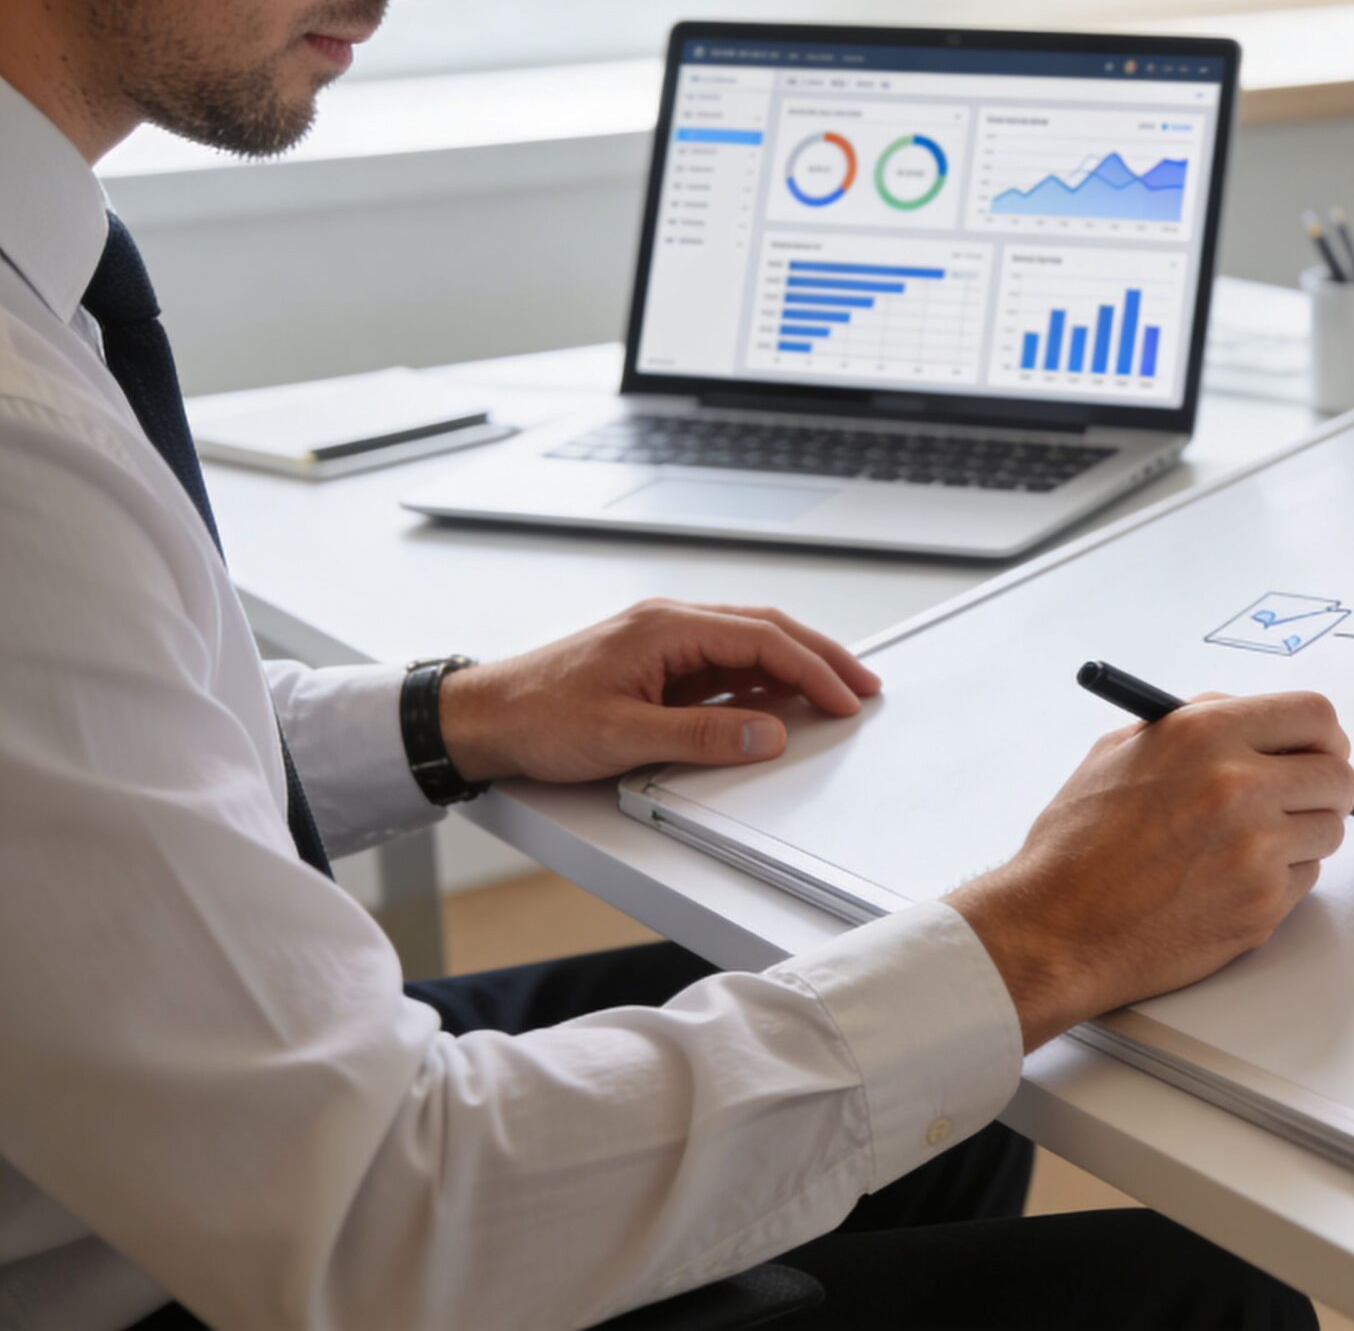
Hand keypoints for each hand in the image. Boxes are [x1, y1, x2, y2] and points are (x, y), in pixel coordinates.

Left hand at [437, 599, 879, 783]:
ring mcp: (665, 644)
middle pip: (766, 631)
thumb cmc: (537, 717)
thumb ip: (703, 736)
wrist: (482, 717)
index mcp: (667, 627)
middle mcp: (671, 625)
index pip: (761, 640)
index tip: (846, 699)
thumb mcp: (624, 735)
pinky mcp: (657, 667)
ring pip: (749, 647)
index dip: (812, 669)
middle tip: (863, 687)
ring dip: (795, 668)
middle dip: (821, 658)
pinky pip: (724, 668)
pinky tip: (780, 704)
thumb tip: (770, 733)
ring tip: (836, 694)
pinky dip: (762, 683)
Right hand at [943, 692, 1353, 1050]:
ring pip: (1328, 830)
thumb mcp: (1121, 751)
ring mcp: (1256, 850)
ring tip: (1249, 843)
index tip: (1318, 748)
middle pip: (1338, 775)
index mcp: (1205, 735)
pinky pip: (1305, 879)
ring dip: (1303, 834)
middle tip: (1300, 796)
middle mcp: (1238, 786)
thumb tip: (1249, 715)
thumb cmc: (1077, 844)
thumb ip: (1195, 723)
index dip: (1323, 734)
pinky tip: (1230, 879)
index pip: (1314, 714)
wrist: (1056, 928)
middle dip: (1323, 785)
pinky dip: (1281, 878)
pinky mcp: (1262, 905)